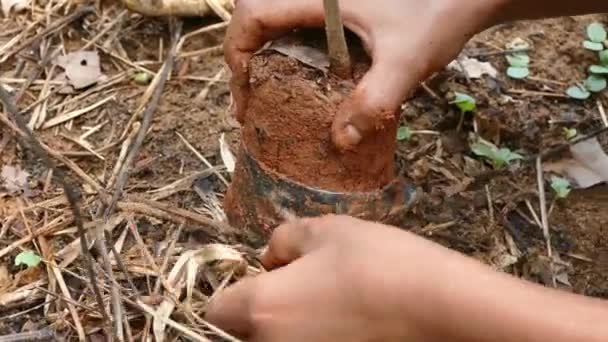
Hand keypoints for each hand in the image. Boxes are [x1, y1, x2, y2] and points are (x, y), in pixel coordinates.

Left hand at [205, 215, 607, 341]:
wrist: (439, 307)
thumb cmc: (377, 261)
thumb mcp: (326, 230)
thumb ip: (284, 239)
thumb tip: (271, 256)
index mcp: (261, 308)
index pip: (216, 308)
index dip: (234, 288)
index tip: (265, 274)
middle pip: (244, 330)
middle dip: (262, 307)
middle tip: (301, 282)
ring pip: (275, 340)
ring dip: (289, 323)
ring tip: (330, 299)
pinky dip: (313, 335)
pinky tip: (347, 318)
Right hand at [223, 0, 502, 148]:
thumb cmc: (439, 15)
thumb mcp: (406, 62)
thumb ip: (374, 101)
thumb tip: (340, 142)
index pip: (253, 12)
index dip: (237, 50)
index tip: (245, 90)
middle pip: (255, 11)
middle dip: (243, 53)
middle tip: (250, 97)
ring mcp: (329, 0)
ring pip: (276, 14)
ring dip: (263, 49)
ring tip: (266, 91)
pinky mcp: (341, 5)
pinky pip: (298, 19)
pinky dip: (287, 45)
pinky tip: (301, 76)